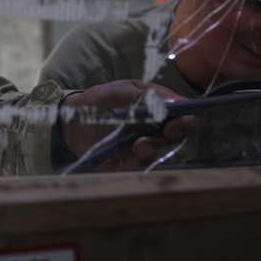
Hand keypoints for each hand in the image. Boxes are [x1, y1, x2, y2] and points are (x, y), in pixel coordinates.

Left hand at [60, 80, 196, 171]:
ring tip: (136, 146)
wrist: (71, 122)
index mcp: (161, 106)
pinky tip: (125, 158)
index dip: (189, 121)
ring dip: (155, 152)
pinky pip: (146, 168)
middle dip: (174, 142)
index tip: (175, 124)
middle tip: (157, 137)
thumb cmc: (98, 100)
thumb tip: (172, 104)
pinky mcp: (134, 163)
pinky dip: (138, 164)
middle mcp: (160, 128)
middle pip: (185, 140)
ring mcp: (149, 146)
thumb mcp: (119, 91)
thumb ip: (144, 96)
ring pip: (168, 156)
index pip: (189, 115)